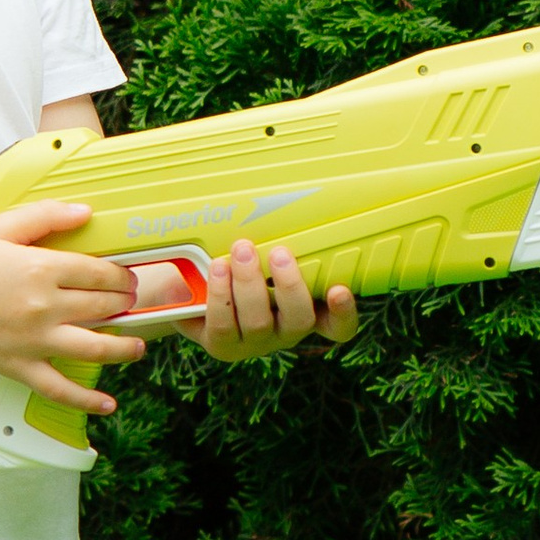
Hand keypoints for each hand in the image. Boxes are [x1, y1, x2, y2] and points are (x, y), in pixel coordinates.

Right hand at [0, 199, 149, 419]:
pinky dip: (87, 400)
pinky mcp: (20, 367)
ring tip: (137, 347)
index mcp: (41, 268)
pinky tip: (107, 404)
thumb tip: (84, 212)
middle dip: (125, 303)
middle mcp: (44, 306)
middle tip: (130, 302)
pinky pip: (60, 389)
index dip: (122, 275)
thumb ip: (44, 216)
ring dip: (124, 348)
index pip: (100, 272)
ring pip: (95, 348)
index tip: (127, 277)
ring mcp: (34, 341)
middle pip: (103, 306)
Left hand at [195, 238, 361, 362]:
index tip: (339, 289)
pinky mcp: (222, 345)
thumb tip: (288, 193)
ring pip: (258, 322)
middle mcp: (284, 331)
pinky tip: (219, 269)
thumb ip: (280, 238)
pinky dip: (220, 295)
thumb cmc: (238, 265)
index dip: (344, 312)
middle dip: (290, 285)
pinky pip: (223, 326)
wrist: (196, 290)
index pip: (338, 325)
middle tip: (280, 253)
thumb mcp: (264, 252)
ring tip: (242, 249)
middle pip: (299, 319)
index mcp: (306, 311)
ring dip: (249, 282)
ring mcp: (254, 342)